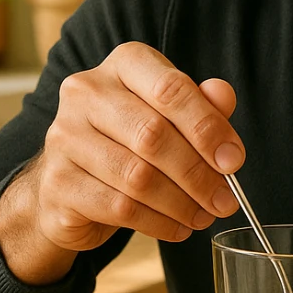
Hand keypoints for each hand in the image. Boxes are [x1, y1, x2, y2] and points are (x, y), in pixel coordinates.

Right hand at [0, 42, 244, 282]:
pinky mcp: (58, 183)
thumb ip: (200, 105)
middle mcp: (86, 92)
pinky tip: (178, 228)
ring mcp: (64, 137)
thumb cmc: (129, 142)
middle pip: (153, 135)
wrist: (70, 184)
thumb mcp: (169, 117)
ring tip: (204, 216)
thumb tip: (223, 95)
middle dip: (198, 174)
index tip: (234, 160)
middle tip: (225, 200)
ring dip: (181, 203)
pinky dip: (158, 223)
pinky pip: (119, 207)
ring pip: (137, 176)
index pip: (170, 88)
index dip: (208, 127)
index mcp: (122, 65)